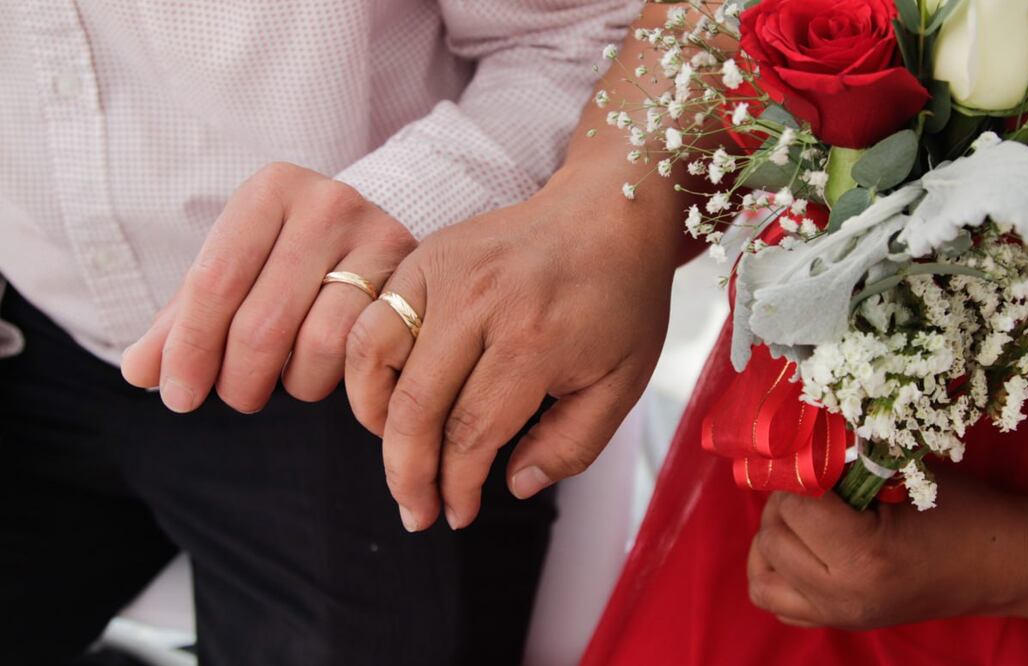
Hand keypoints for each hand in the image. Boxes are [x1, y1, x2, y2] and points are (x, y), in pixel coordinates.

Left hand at [121, 162, 416, 412]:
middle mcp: (328, 203)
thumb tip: (138, 373)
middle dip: (239, 378)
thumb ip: (184, 319)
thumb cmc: (289, 256)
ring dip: (294, 382)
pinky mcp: (415, 279)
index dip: (189, 348)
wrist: (376, 230)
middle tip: (236, 397)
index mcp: (270, 189)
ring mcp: (379, 236)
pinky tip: (328, 376)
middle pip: (264, 321)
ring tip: (286, 381)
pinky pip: (368, 350)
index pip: (214, 280)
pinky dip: (339, 378)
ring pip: (322, 343)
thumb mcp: (236, 270)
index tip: (178, 397)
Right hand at [342, 172, 680, 531]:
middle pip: (414, 406)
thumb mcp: (623, 383)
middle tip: (415, 512)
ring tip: (396, 456)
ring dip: (372, 420)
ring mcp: (445, 270)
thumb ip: (572, 445)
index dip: (456, 485)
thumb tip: (514, 485)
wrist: (610, 211)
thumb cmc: (620, 301)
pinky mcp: (424, 253)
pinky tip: (389, 399)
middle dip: (407, 473)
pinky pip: (372, 318)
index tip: (457, 514)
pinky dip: (365, 367)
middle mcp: (480, 302)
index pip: (471, 432)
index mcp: (534, 340)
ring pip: (373, 357)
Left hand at [746, 475, 1027, 629]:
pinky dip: (775, 573)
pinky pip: (776, 603)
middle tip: (813, 486)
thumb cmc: (962, 511)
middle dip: (786, 504)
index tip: (819, 464)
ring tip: (801, 517)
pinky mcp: (840, 623)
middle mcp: (844, 595)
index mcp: (863, 556)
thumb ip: (844, 468)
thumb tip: (792, 448)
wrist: (1003, 565)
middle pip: (772, 539)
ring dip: (773, 539)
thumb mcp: (901, 476)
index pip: (794, 507)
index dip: (801, 478)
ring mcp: (840, 616)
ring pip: (762, 576)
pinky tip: (798, 548)